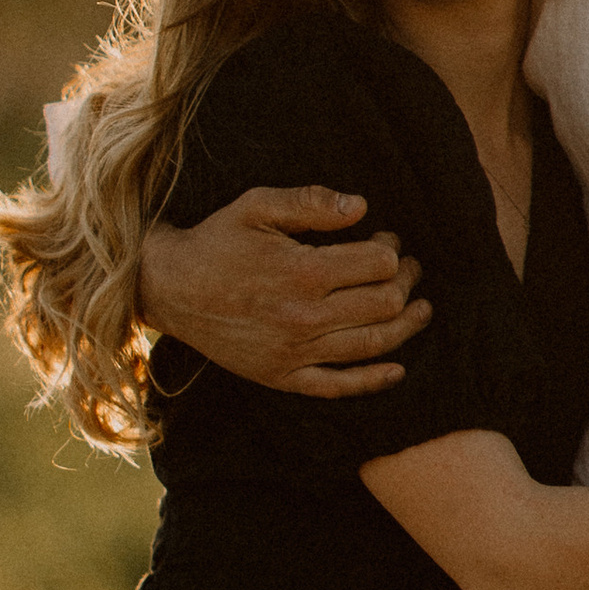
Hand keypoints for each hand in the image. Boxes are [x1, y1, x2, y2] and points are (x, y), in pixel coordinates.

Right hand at [137, 187, 430, 396]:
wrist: (169, 289)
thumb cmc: (216, 241)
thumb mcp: (257, 206)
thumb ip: (311, 203)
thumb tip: (362, 207)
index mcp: (302, 271)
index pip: (378, 264)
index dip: (392, 248)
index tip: (387, 240)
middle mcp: (304, 316)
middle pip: (385, 304)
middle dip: (406, 282)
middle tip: (406, 270)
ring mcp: (294, 352)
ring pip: (373, 345)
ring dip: (406, 326)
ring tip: (419, 310)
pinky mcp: (283, 376)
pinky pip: (339, 386)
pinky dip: (374, 380)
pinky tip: (396, 368)